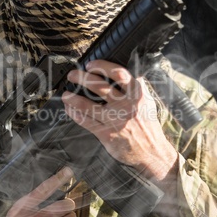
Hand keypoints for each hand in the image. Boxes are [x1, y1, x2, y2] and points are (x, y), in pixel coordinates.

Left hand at [62, 60, 177, 183]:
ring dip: (72, 97)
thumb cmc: (148, 125)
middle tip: (72, 75)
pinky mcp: (106, 134)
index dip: (102, 66)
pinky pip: (85, 121)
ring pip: (87, 104)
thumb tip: (126, 72)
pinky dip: (74, 113)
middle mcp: (125, 105)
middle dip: (81, 78)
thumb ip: (138, 86)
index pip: (118, 74)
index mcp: (136, 94)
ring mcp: (114, 120)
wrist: (151, 152)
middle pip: (98, 87)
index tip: (90, 65)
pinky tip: (70, 109)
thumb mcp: (148, 102)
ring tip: (66, 94)